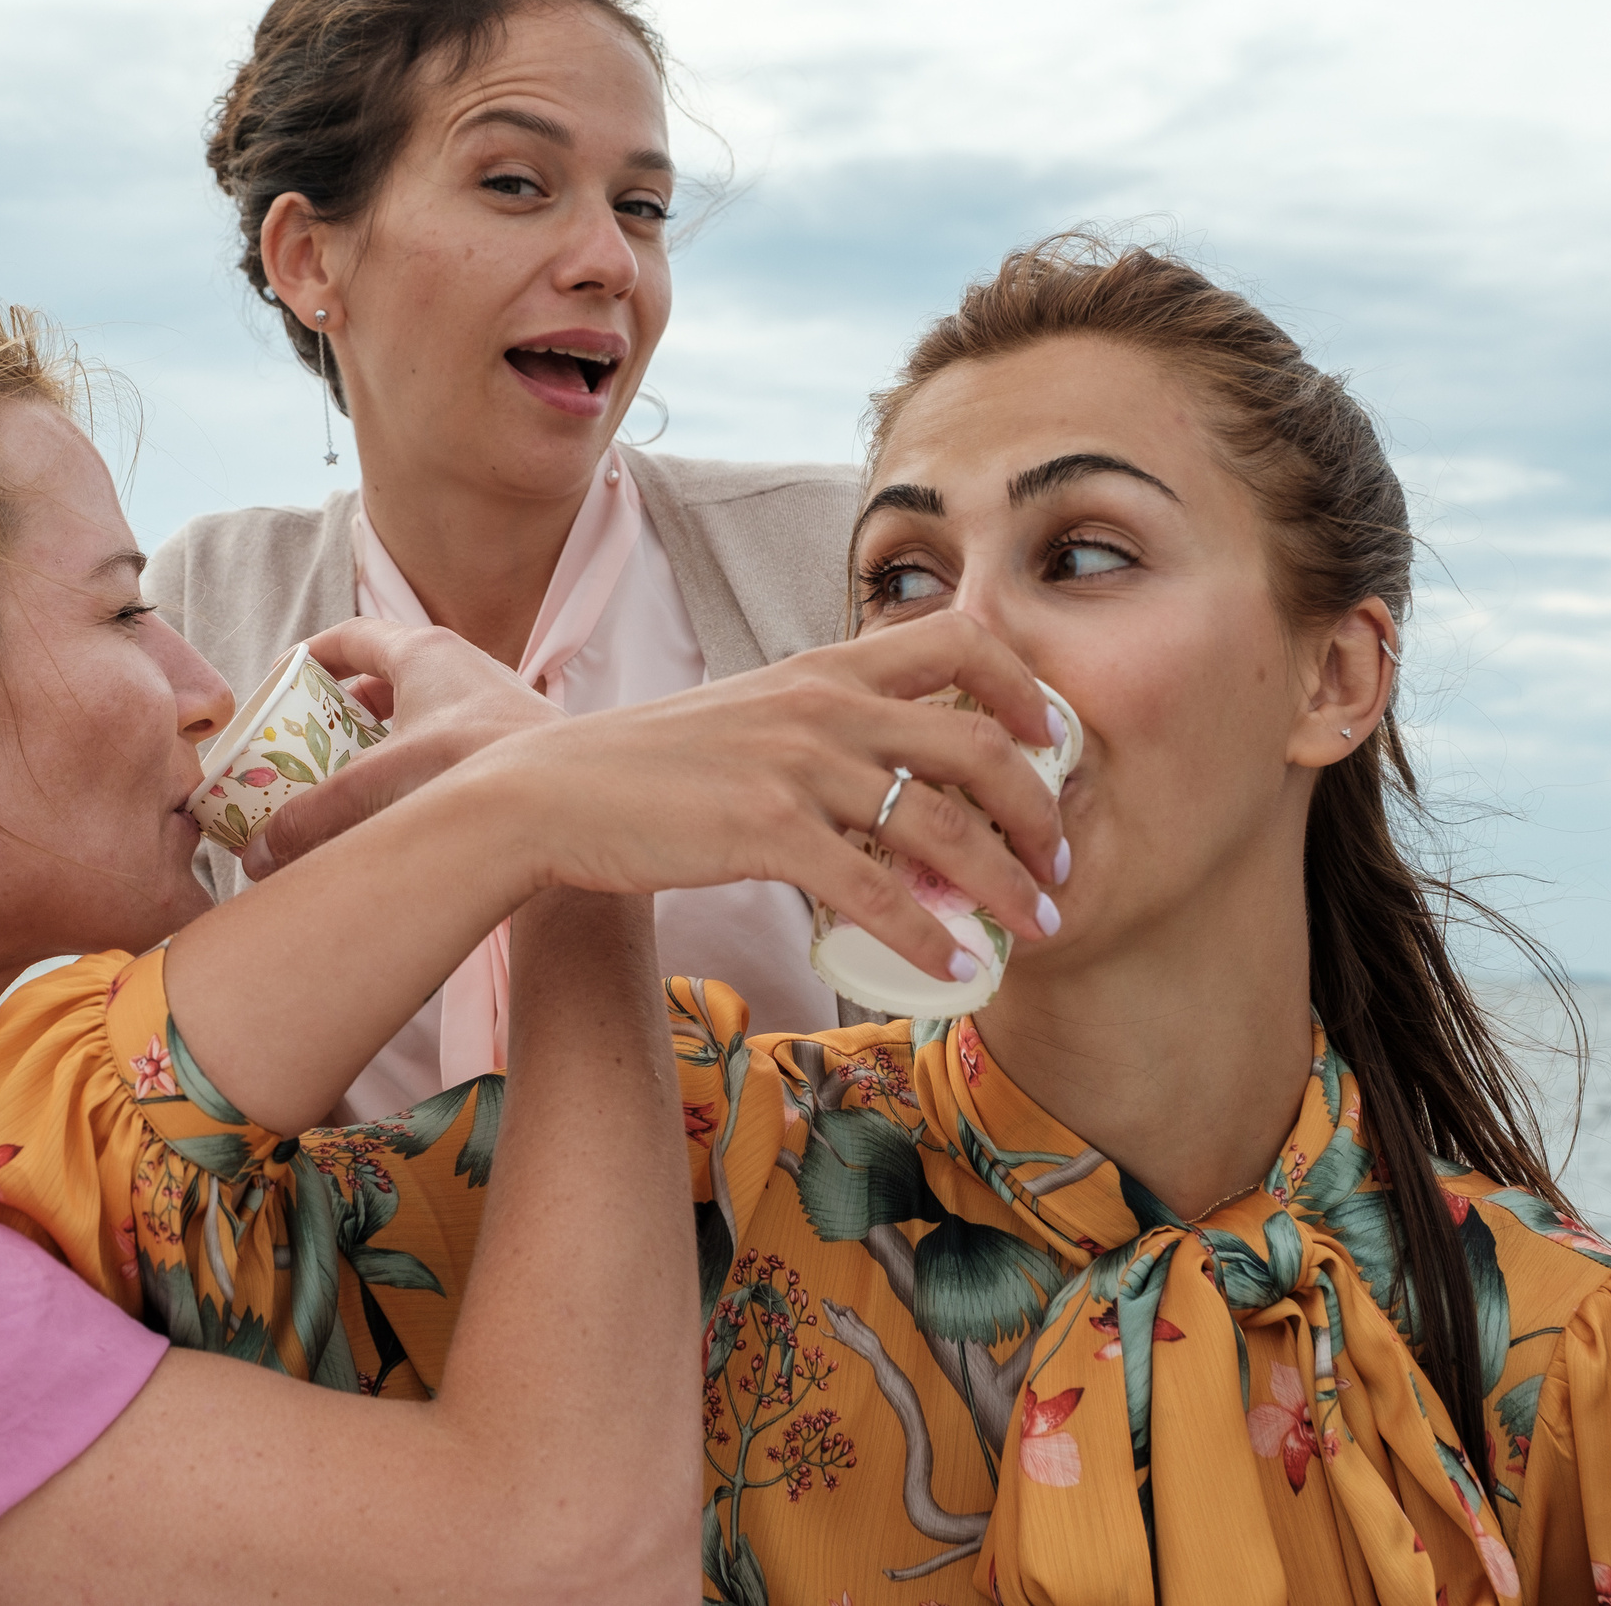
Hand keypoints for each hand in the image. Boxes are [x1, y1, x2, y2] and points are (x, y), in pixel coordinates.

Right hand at [240, 619, 561, 879]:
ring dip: (379, 746)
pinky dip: (416, 768)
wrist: (573, 801)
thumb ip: (314, 816)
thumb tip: (258, 856)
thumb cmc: (479, 772)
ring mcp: (490, 705)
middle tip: (305, 749)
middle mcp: (460, 669)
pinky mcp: (509, 744)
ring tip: (347, 786)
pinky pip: (446, 745)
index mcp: (423, 654)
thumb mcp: (380, 788)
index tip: (280, 686)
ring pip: (416, 716)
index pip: (352, 637)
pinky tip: (403, 809)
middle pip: (382, 680)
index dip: (309, 657)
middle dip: (339, 713)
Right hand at [452, 612, 1068, 985]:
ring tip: (1039, 929)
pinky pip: (876, 891)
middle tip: (1061, 864)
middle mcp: (824, 704)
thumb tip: (888, 781)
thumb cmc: (646, 767)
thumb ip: (819, 729)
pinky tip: (957, 971)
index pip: (963, 638)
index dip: (1028, 688)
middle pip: (980, 742)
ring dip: (1008, 886)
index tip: (1052, 746)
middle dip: (1042, 811)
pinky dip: (931, 938)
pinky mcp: (765, 831)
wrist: (549, 792)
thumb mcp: (748, 716)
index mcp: (823, 667)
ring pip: (944, 825)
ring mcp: (797, 765)